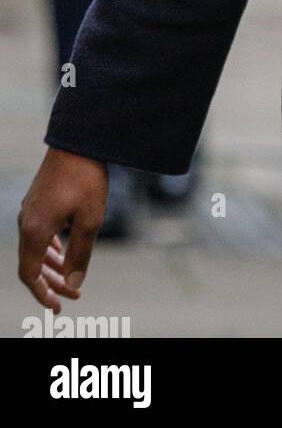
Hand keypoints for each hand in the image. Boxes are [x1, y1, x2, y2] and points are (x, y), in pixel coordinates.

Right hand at [18, 148, 108, 310]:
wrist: (79, 139)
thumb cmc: (86, 179)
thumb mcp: (90, 220)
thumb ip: (80, 255)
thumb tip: (72, 285)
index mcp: (34, 231)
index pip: (29, 274)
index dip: (42, 294)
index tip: (58, 307)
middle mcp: (25, 221)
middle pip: (31, 263)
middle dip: (50, 283)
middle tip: (72, 295)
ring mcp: (29, 209)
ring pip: (34, 247)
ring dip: (50, 265)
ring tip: (69, 277)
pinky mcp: (37, 199)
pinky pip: (37, 232)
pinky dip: (49, 246)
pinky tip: (62, 249)